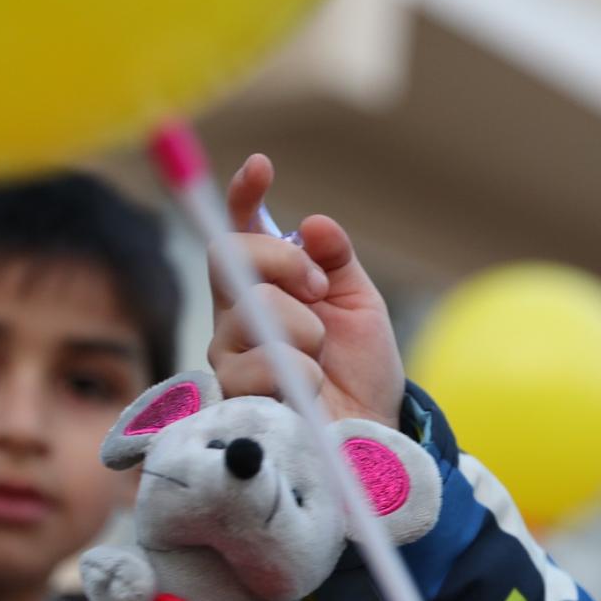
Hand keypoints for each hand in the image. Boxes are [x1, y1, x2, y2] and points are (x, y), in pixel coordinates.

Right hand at [209, 153, 405, 426]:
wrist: (371, 433)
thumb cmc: (361, 373)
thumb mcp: (360, 305)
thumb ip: (336, 262)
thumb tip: (314, 225)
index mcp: (266, 285)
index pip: (241, 230)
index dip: (244, 195)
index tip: (262, 166)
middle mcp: (236, 314)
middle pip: (231, 257)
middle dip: (284, 264)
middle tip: (319, 291)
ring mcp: (228, 353)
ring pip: (249, 309)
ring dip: (302, 329)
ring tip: (320, 361)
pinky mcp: (232, 394)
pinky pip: (257, 362)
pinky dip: (299, 371)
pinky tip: (310, 390)